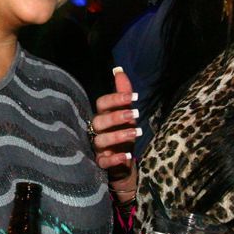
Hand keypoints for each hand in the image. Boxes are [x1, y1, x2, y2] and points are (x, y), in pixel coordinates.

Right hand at [91, 67, 139, 200]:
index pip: (102, 103)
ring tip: (136, 133)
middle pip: (100, 121)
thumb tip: (118, 70)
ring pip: (101, 140)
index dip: (115, 99)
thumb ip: (123, 93)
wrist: (121, 164)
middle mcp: (96, 130)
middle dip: (117, 116)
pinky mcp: (101, 164)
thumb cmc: (121, 135)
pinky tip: (127, 156)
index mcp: (102, 116)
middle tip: (136, 115)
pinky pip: (103, 162)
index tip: (134, 97)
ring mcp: (97, 148)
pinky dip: (114, 159)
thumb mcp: (125, 114)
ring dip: (118, 136)